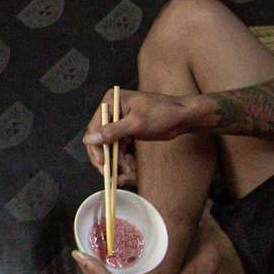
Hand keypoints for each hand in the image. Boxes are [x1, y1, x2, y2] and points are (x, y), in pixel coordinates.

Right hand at [82, 88, 204, 175]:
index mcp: (111, 101)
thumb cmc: (162, 114)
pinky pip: (118, 145)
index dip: (95, 147)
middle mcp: (112, 109)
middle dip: (105, 155)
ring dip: (114, 158)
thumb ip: (112, 132)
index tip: (101, 163)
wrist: (183, 117)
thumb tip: (89, 139)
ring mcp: (120, 119)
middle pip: (100, 136)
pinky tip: (128, 165)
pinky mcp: (127, 129)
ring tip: (126, 169)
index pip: (95, 126)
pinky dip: (121, 156)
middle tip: (108, 173)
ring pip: (109, 143)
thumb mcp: (136, 123)